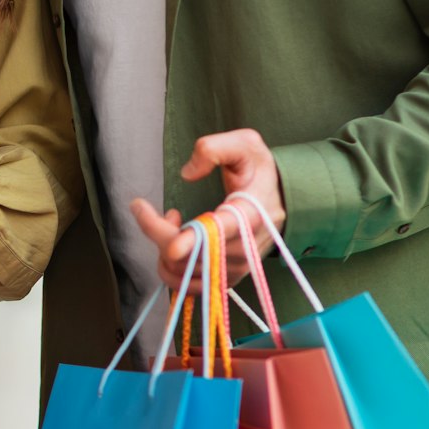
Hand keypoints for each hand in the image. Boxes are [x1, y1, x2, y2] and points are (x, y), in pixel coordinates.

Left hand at [129, 129, 286, 290]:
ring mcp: (235, 268)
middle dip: (157, 231)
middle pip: (187, 255)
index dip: (191, 241)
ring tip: (170, 219)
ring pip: (180, 271)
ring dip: (161, 245)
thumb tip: (187, 174)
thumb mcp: (245, 145)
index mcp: (248, 215)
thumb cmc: (258, 171)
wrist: (281, 200)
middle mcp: (243, 249)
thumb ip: (213, 150)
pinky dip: (169, 264)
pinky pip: (185, 283)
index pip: (218, 234)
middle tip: (147, 206)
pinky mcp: (225, 279)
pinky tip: (176, 240)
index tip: (171, 244)